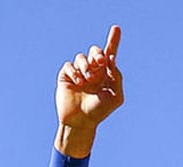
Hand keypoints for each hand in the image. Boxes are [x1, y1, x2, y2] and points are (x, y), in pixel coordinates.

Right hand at [54, 26, 123, 156]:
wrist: (81, 121)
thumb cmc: (100, 111)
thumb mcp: (115, 96)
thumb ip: (117, 77)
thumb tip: (111, 59)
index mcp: (105, 74)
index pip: (110, 53)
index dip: (113, 40)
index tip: (116, 28)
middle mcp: (92, 70)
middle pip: (95, 51)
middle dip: (98, 54)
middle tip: (100, 62)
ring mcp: (79, 73)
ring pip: (81, 57)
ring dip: (86, 66)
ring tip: (88, 80)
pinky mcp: (66, 76)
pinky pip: (69, 65)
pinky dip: (74, 72)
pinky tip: (78, 83)